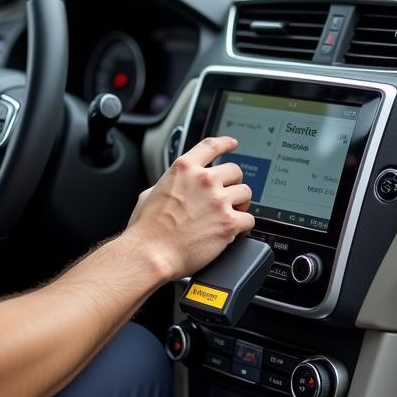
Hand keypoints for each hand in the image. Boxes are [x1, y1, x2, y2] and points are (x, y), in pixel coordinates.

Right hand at [126, 136, 254, 281]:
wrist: (151, 253)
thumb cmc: (147, 229)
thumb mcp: (150, 193)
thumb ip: (170, 184)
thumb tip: (177, 186)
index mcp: (184, 169)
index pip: (211, 146)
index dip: (225, 143)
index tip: (232, 143)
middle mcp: (203, 180)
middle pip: (235, 170)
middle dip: (233, 184)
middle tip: (227, 197)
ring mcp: (218, 200)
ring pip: (246, 193)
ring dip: (240, 204)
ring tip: (230, 215)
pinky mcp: (229, 222)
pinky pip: (249, 219)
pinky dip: (243, 227)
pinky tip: (233, 232)